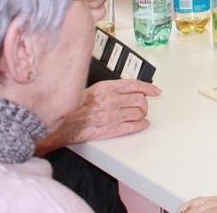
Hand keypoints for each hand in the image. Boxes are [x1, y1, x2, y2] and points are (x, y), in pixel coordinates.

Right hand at [36, 79, 160, 154]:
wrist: (60, 125)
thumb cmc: (74, 107)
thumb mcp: (92, 90)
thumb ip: (110, 89)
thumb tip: (129, 89)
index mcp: (105, 88)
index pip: (134, 85)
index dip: (149, 88)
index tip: (156, 91)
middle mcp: (110, 101)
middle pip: (140, 100)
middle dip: (145, 104)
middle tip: (143, 106)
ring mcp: (111, 116)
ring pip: (138, 113)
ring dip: (142, 114)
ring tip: (139, 115)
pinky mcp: (110, 130)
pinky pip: (133, 127)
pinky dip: (141, 125)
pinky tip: (142, 124)